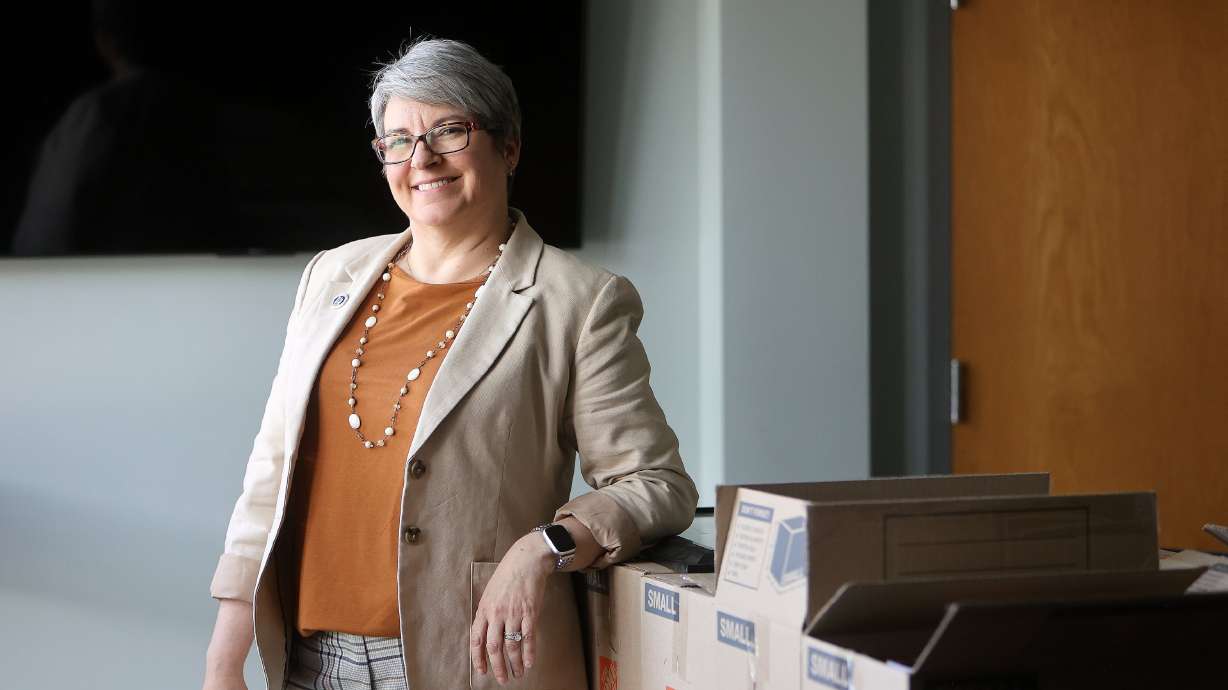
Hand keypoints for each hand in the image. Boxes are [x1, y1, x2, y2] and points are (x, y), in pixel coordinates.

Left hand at [469, 533, 554, 683]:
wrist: (526, 561)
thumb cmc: (507, 575)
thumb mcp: (490, 593)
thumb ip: (487, 613)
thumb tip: (485, 632)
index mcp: (484, 609)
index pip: (477, 640)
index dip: (478, 658)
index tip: (482, 671)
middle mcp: (497, 614)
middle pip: (494, 647)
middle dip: (497, 667)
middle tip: (502, 679)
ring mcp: (514, 614)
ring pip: (512, 646)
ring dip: (514, 663)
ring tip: (518, 674)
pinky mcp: (530, 613)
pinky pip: (528, 638)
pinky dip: (529, 653)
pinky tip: (530, 662)